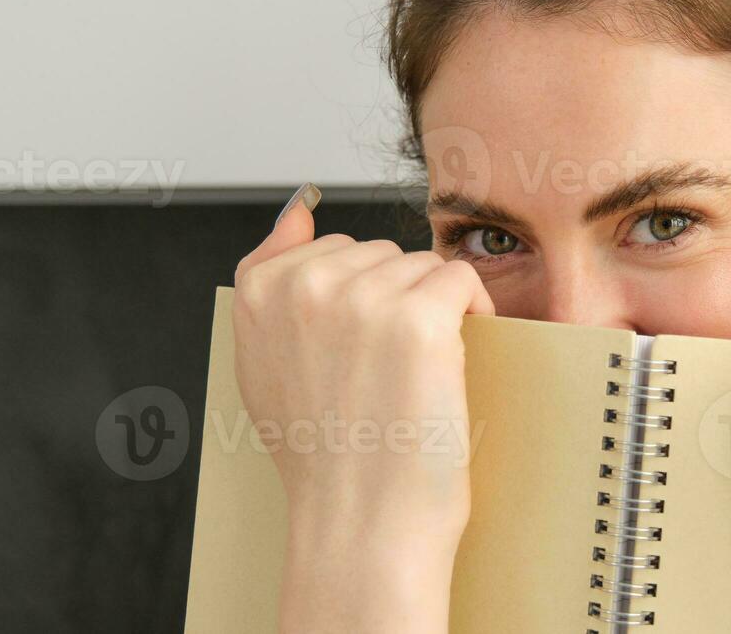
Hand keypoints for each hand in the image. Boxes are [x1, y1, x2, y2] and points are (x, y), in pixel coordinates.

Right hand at [231, 185, 495, 633]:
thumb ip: (272, 280)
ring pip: (422, 267)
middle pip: (379, 253)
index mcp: (257, 293)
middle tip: (383, 379)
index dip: (356, 302)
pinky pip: (460, 279)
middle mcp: (303, 286)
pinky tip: (451, 364)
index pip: (328, 249)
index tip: (353, 359)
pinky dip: (473, 314)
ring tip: (410, 379)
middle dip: (394, 303)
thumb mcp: (267, 364)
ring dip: (433, 313)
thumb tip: (298, 206)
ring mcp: (360, 298)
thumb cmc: (324, 457)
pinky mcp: (418, 317)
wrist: (360, 525)